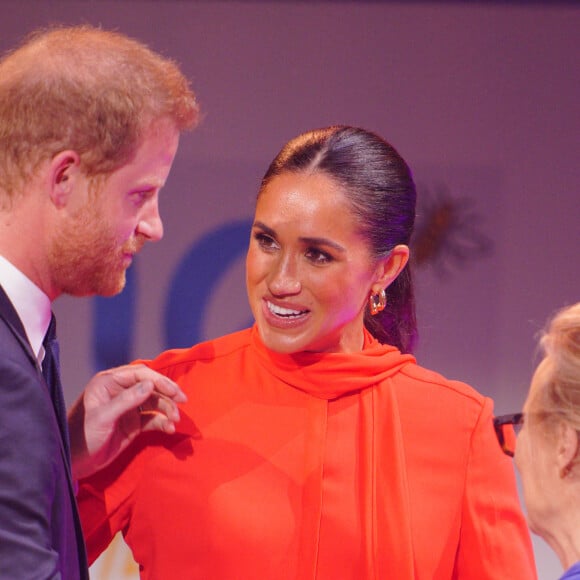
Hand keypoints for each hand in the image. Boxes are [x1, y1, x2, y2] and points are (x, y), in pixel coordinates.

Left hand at [68, 363, 186, 479]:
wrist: (74, 464)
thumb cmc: (80, 436)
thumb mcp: (103, 417)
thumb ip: (126, 400)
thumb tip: (150, 385)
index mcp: (109, 382)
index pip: (140, 374)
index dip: (159, 380)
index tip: (173, 391)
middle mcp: (120, 391)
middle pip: (151, 386)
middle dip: (168, 394)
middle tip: (183, 401)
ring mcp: (128, 408)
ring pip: (155, 402)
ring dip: (168, 410)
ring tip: (175, 421)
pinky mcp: (133, 424)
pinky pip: (153, 419)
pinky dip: (163, 423)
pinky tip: (170, 429)